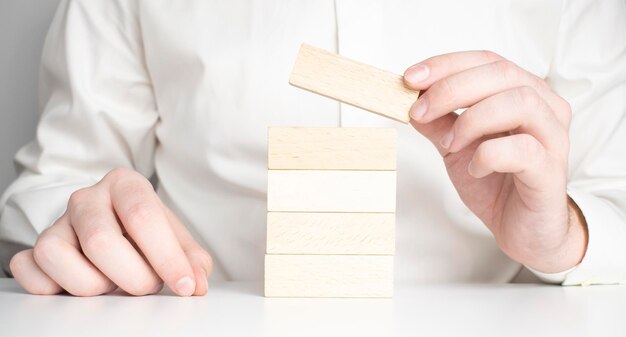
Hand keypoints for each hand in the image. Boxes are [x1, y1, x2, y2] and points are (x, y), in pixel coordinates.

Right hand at [9, 168, 212, 295]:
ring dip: (93, 285)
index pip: (143, 216)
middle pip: (101, 241)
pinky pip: (30, 274)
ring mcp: (55, 223)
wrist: (112, 226)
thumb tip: (196, 283)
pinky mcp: (34, 249)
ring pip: (58, 257)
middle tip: (148, 284)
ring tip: (113, 281)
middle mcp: (86, 198)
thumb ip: (192, 260)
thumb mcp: (175, 238)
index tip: (184, 286)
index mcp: (125, 184)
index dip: (166, 257)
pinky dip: (56, 289)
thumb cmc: (145, 233)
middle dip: (133, 277)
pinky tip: (80, 285)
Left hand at [404, 51, 586, 272]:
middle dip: (451, 89)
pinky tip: (474, 168)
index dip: (446, 65)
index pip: (487, 61)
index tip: (411, 78)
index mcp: (522, 93)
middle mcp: (545, 107)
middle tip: (419, 111)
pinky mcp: (552, 171)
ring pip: (519, 102)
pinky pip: (524, 150)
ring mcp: (553, 137)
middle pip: (502, 74)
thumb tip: (410, 101)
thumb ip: (437, 122)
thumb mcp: (455, 147)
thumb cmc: (496, 183)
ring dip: (472, 119)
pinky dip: (489, 155)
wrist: (522, 229)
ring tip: (450, 144)